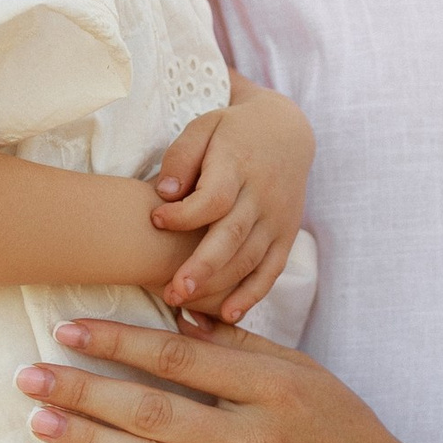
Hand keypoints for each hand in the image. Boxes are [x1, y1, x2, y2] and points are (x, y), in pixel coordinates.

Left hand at [15, 316, 442, 442]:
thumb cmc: (344, 429)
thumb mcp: (304, 373)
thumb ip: (242, 346)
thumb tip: (179, 319)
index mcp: (271, 386)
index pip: (180, 359)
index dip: (120, 341)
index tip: (68, 328)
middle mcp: (252, 434)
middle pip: (153, 408)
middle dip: (84, 390)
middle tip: (29, 375)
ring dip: (90, 440)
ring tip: (39, 422)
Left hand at [147, 83, 313, 323]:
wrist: (286, 131)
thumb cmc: (232, 132)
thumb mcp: (204, 128)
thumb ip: (181, 157)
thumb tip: (164, 193)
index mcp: (239, 165)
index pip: (214, 198)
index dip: (184, 214)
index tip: (156, 220)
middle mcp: (262, 195)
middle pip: (233, 235)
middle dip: (203, 267)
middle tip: (173, 292)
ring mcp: (278, 218)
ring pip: (250, 258)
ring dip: (219, 286)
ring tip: (182, 304)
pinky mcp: (286, 235)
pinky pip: (272, 270)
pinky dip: (252, 294)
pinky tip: (227, 314)